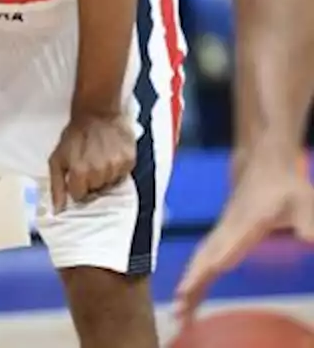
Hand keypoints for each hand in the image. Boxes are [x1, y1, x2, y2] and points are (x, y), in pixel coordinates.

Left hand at [48, 113, 135, 211]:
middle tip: (87, 164)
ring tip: (99, 159)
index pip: (79, 196)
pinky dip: (116, 170)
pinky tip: (110, 157)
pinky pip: (122, 177)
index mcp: (79, 172)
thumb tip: (58, 211)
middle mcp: (99, 172)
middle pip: (95, 192)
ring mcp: (116, 167)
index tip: (76, 176)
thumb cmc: (74, 136)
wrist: (97, 114)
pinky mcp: (129, 161)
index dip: (76, 187)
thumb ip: (56, 186)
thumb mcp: (57, 158)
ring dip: (104, 177)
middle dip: (89, 182)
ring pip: (110, 186)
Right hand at [174, 151, 313, 320]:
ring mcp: (221, 232)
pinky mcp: (221, 234)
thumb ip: (309, 229)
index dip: (202, 274)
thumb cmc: (285, 186)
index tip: (186, 294)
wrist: (264, 163)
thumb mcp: (305, 207)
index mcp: (243, 227)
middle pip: (203, 261)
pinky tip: (192, 289)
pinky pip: (204, 257)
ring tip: (181, 311)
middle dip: (190, 288)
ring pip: (200, 260)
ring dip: (190, 284)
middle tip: (179, 315)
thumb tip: (311, 243)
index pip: (219, 254)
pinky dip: (195, 274)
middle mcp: (226, 231)